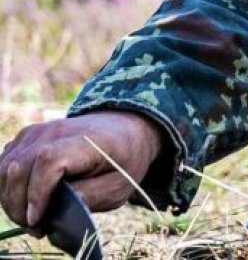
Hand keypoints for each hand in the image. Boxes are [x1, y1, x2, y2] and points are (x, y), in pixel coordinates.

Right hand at [0, 111, 163, 229]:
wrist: (125, 129)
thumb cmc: (123, 160)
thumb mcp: (119, 185)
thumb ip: (89, 197)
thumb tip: (56, 211)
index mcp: (86, 140)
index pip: (49, 161)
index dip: (37, 193)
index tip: (38, 219)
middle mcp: (57, 131)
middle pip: (20, 168)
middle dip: (20, 206)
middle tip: (38, 228)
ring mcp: (39, 131)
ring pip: (6, 168)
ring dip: (11, 199)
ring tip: (32, 219)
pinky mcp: (28, 137)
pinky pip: (5, 164)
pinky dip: (8, 187)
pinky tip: (26, 202)